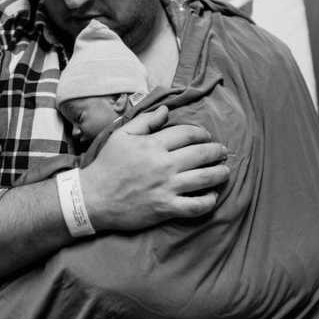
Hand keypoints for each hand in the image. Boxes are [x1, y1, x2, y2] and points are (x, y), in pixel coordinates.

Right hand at [80, 106, 229, 231]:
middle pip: (201, 154)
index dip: (202, 133)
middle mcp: (164, 165)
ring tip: (225, 171)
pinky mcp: (166, 208)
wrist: (93, 198)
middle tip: (223, 152)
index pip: (188, 134)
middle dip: (217, 151)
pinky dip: (208, 201)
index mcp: (153, 145)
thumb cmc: (107, 165)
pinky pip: (196, 206)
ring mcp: (166, 187)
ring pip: (205, 179)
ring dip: (220, 174)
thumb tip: (166, 110)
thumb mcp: (122, 136)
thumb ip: (146, 121)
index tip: (206, 136)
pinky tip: (212, 196)